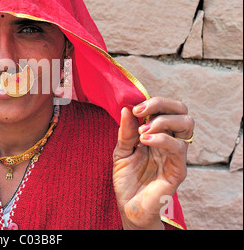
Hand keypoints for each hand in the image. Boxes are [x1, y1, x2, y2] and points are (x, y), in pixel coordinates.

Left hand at [113, 97, 193, 229]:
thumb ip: (125, 131)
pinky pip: (179, 148)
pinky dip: (162, 139)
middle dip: (161, 104)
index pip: (167, 108)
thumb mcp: (121, 151)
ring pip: (186, 124)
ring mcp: (175, 154)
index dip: (153, 102)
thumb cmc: (127, 180)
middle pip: (182, 110)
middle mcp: (170, 141)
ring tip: (142, 132)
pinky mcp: (178, 169)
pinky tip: (145, 141)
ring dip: (162, 121)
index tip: (135, 107)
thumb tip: (127, 108)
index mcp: (158, 134)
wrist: (128, 206)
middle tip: (141, 112)